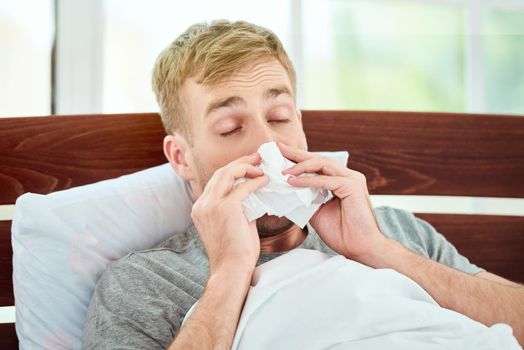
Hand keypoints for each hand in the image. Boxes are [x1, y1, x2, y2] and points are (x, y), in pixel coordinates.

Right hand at [191, 153, 268, 274]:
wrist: (232, 270)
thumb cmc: (235, 252)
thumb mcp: (232, 224)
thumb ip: (237, 207)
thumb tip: (253, 193)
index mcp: (200, 208)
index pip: (216, 180)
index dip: (233, 169)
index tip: (249, 165)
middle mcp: (202, 204)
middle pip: (221, 172)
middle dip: (240, 162)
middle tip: (258, 158)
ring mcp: (211, 205)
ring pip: (228, 173)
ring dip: (247, 167)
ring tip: (262, 167)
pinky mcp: (226, 208)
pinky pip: (243, 187)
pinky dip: (255, 181)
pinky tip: (265, 181)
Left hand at [278, 143, 387, 264]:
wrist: (360, 248)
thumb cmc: (342, 233)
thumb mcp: (317, 211)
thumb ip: (307, 198)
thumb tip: (288, 190)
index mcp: (341, 180)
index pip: (317, 165)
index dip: (298, 159)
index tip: (280, 154)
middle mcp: (348, 176)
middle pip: (318, 159)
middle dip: (297, 154)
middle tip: (279, 147)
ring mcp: (352, 179)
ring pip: (322, 164)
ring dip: (300, 166)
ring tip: (282, 170)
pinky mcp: (352, 187)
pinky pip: (325, 180)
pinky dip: (308, 181)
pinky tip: (293, 181)